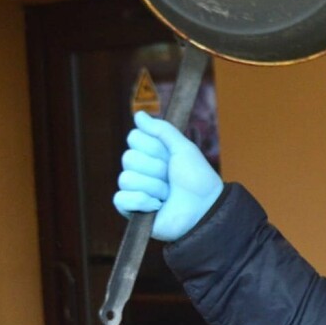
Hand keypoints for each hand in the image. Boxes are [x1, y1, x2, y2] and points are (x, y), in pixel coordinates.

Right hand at [113, 111, 222, 241]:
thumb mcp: (183, 148)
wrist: (205, 208)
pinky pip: (120, 199)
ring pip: (127, 178)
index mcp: (150, 153)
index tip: (170, 156)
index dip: (154, 147)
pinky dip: (142, 201)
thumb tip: (138, 114)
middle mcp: (139, 169)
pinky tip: (157, 206)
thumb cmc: (197, 178)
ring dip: (155, 187)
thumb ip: (162, 130)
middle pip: (128, 158)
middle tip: (171, 177)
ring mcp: (134, 189)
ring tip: (168, 194)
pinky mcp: (131, 210)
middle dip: (156, 168)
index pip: (133, 138)